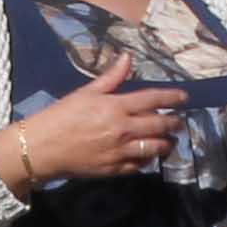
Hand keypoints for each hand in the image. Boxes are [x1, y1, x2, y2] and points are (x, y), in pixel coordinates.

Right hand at [1, 53, 183, 182]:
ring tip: (170, 140)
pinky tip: (150, 155)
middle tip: (179, 121)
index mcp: (115, 107)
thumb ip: (111, 77)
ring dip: (167, 143)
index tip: (184, 98)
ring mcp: (120, 151)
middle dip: (174, 123)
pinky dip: (149, 159)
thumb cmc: (61, 116)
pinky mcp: (115, 168)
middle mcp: (122, 129)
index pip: (152, 99)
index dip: (172, 97)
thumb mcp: (85, 93)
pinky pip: (141, 164)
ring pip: (155, 148)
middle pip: (159, 125)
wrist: (42, 148)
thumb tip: (127, 57)